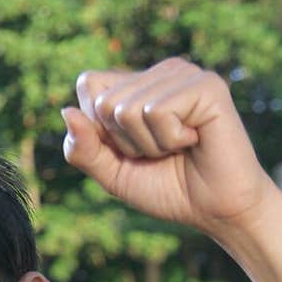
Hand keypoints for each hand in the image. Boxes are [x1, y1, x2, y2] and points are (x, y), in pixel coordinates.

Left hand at [62, 57, 274, 237]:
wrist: (215, 210)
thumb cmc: (168, 189)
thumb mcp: (113, 174)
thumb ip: (84, 149)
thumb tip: (66, 112)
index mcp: (137, 84)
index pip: (88, 85)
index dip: (99, 130)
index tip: (133, 149)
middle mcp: (159, 72)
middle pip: (104, 102)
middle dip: (125, 142)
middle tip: (160, 152)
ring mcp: (183, 73)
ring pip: (127, 109)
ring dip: (149, 145)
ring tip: (179, 147)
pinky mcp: (205, 84)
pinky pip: (157, 112)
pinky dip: (170, 140)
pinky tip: (195, 140)